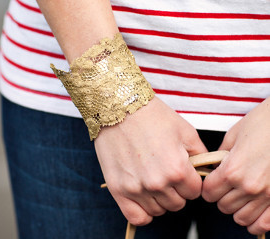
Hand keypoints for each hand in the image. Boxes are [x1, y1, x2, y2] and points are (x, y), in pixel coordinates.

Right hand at [94, 96, 206, 225]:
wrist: (120, 107)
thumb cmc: (152, 116)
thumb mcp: (184, 130)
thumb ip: (200, 155)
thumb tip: (206, 170)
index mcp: (178, 169)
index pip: (195, 192)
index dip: (191, 181)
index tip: (183, 172)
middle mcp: (158, 183)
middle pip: (178, 203)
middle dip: (177, 190)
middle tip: (167, 173)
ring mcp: (136, 188)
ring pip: (159, 210)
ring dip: (160, 199)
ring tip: (153, 179)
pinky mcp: (118, 189)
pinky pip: (136, 216)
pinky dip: (143, 212)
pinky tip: (144, 198)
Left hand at [202, 97, 269, 234]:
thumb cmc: (263, 123)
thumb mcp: (234, 136)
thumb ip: (221, 155)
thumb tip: (215, 166)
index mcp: (232, 169)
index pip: (208, 193)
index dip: (207, 187)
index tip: (211, 182)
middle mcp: (248, 186)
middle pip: (223, 206)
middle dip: (221, 197)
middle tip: (226, 187)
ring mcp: (268, 195)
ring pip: (241, 218)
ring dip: (237, 209)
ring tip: (240, 196)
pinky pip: (265, 224)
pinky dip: (256, 221)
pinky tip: (254, 210)